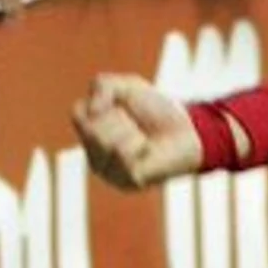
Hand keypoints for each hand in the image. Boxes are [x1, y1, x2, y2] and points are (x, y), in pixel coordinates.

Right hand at [71, 74, 200, 190]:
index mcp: (89, 134)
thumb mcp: (127, 85)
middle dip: (118, 119)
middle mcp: (94, 155)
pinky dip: (140, 145)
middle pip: (91, 129)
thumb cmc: (156, 109)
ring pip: (106, 143)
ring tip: (143, 138)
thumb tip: (92, 111)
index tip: (123, 106)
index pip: (78, 113)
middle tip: (136, 124)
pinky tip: (149, 150)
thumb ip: (102, 85)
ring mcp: (109, 172)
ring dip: (130, 132)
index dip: (103, 103)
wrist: (189, 129)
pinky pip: (123, 156)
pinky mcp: (128, 181)